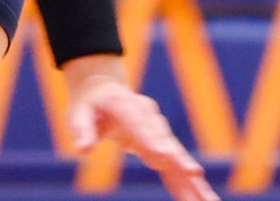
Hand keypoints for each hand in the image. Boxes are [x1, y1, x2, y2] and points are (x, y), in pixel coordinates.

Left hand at [63, 58, 217, 200]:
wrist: (104, 88)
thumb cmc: (89, 104)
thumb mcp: (78, 113)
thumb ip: (82, 130)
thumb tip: (83, 149)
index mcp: (126, 106)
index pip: (140, 126)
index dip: (152, 141)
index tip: (163, 157)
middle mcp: (148, 116)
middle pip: (166, 141)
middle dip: (179, 160)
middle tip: (194, 175)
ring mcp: (158, 129)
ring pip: (178, 156)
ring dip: (193, 178)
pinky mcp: (162, 143)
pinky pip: (175, 166)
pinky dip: (187, 183)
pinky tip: (201, 200)